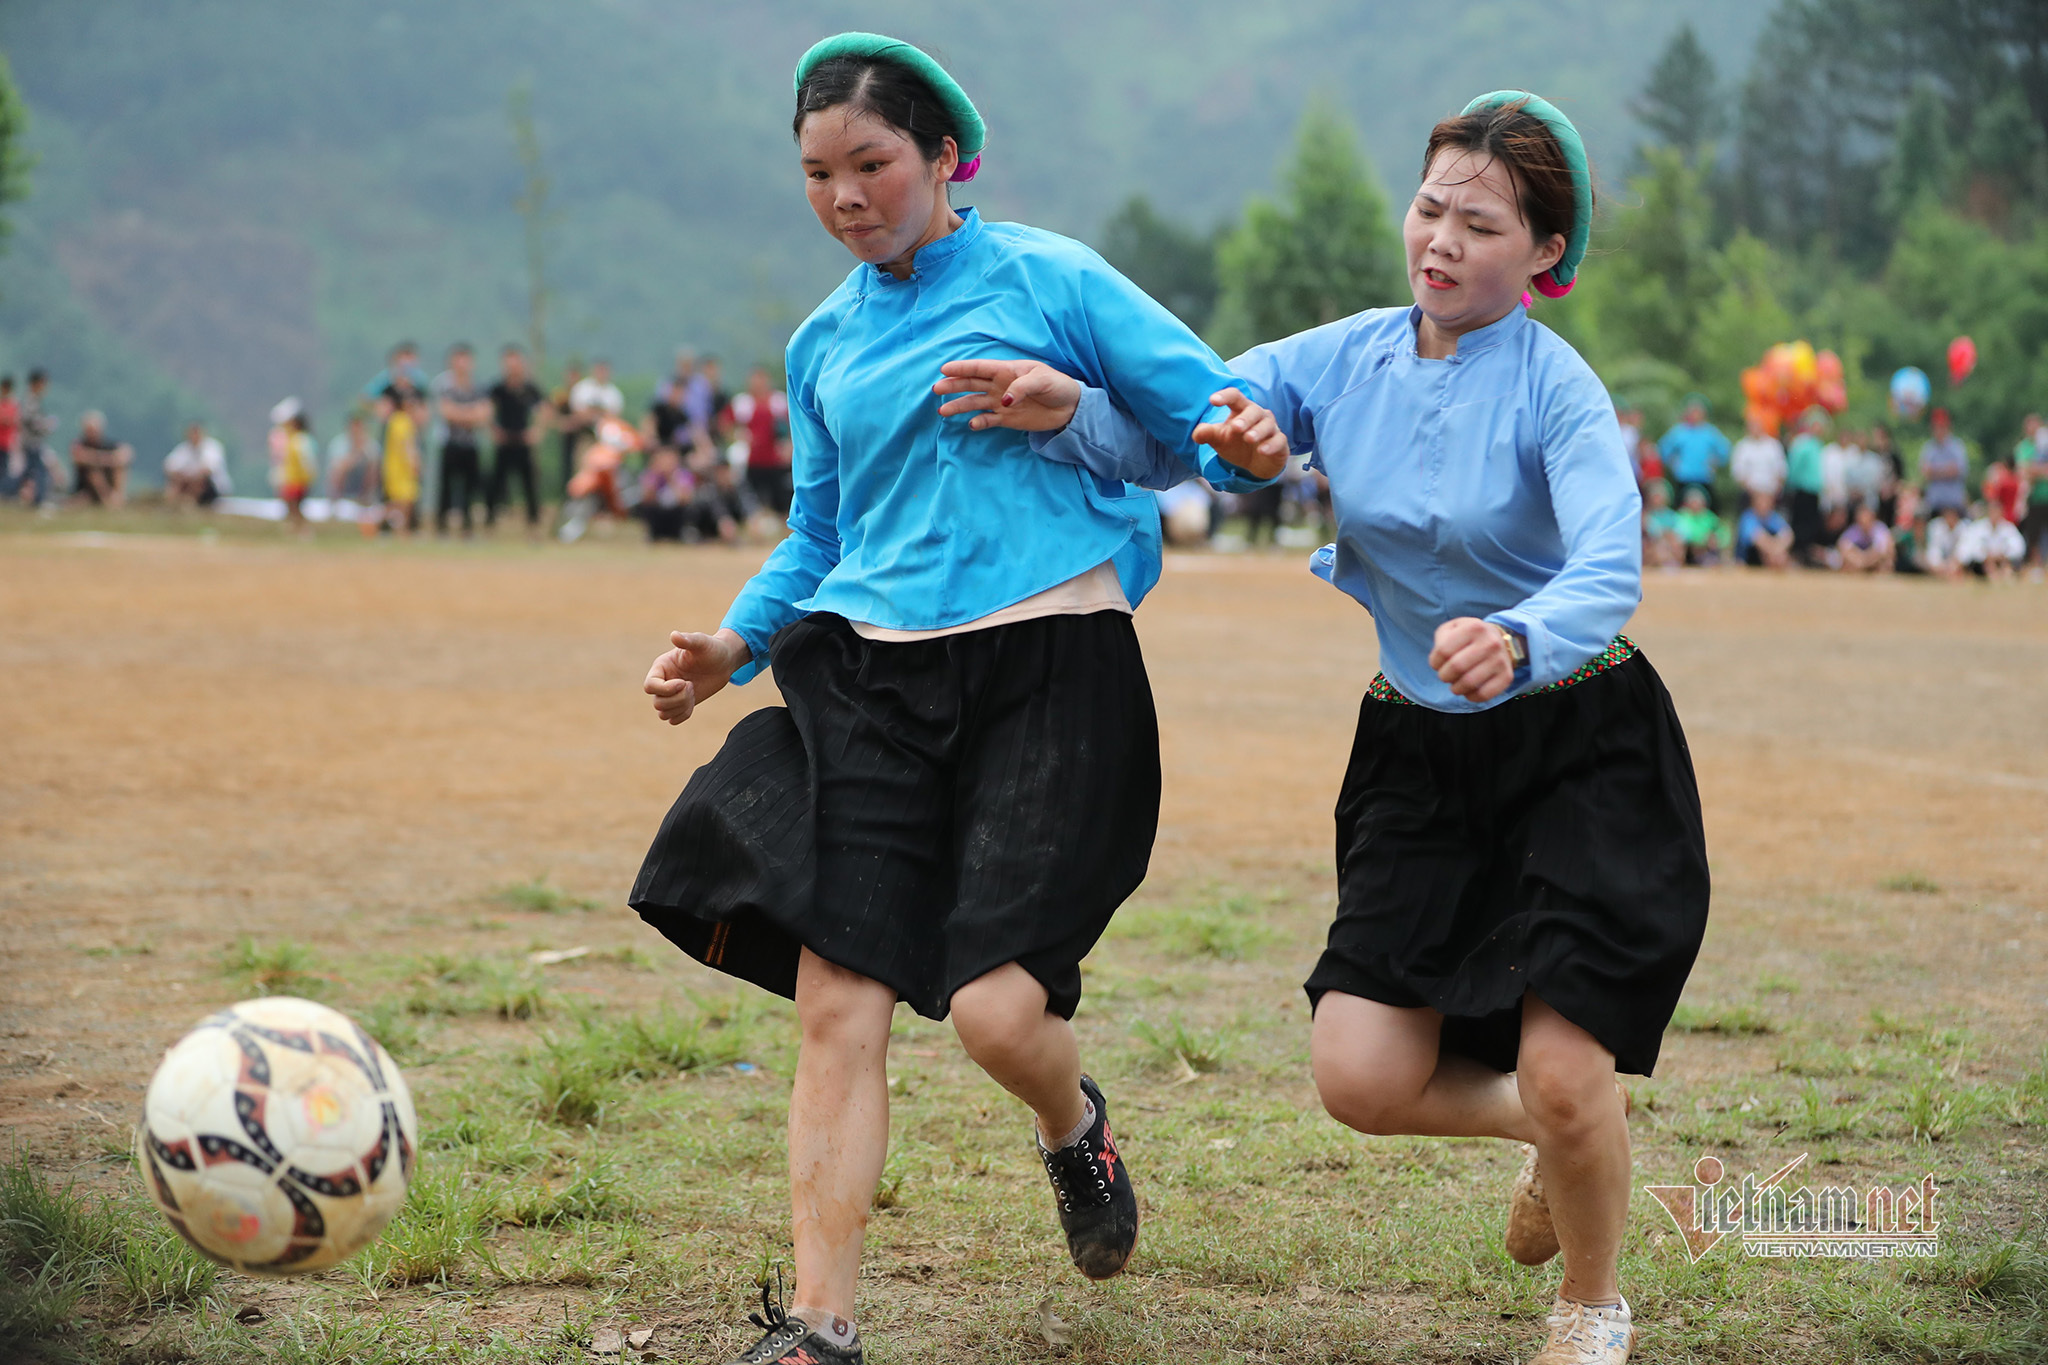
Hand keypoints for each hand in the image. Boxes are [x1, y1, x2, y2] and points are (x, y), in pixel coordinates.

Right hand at [643, 628, 750, 724]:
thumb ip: (688, 640)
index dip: (665, 689)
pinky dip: (683, 715)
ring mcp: (671, 695)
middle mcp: (663, 682)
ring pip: (663, 713)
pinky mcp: (681, 704)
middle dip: (677, 699)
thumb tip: (674, 635)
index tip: (684, 683)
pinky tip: (693, 702)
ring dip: (680, 707)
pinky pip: (673, 719)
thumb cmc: (711, 649)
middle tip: (692, 686)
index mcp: (661, 667)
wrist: (723, 661)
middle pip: (657, 703)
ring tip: (693, 694)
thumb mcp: (701, 642)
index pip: (650, 686)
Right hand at [933, 359, 1081, 430]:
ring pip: (975, 402)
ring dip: (959, 406)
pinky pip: (988, 420)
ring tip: (943, 412)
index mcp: (1007, 371)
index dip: (962, 368)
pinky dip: (979, 422)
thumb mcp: (1042, 380)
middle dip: (954, 386)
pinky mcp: (1006, 419)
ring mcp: (1001, 402)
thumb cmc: (1057, 386)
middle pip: (971, 384)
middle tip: (937, 389)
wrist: (1069, 407)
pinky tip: (971, 424)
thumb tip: (1003, 400)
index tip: (944, 369)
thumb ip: (1022, 387)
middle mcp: (1000, 386)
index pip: (980, 368)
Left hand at [1193, 388, 1288, 479]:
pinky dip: (1271, 445)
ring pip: (1267, 424)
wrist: (1255, 463)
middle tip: (1235, 428)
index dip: (1225, 396)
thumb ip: (1207, 434)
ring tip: (1248, 438)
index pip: (1235, 396)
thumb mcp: (1219, 439)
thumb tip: (1197, 434)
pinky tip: (1262, 450)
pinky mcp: (1280, 443)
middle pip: (1253, 410)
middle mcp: (1258, 415)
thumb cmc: (1235, 444)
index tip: (1212, 400)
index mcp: (1241, 409)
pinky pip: (1279, 440)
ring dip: (1258, 431)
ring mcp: (1271, 428)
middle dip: (1245, 418)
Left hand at [1429, 617, 1516, 703]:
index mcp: (1474, 628)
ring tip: (1455, 684)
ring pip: (1469, 682)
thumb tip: (1440, 661)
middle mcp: (1490, 642)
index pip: (1444, 651)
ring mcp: (1500, 660)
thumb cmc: (1468, 637)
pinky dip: (1471, 697)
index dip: (1435, 662)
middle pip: (1456, 667)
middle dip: (1444, 676)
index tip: (1437, 664)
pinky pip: (1484, 694)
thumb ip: (1441, 640)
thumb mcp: (1452, 628)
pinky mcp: (1507, 676)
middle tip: (1446, 675)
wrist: (1498, 639)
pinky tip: (1468, 691)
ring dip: (1456, 688)